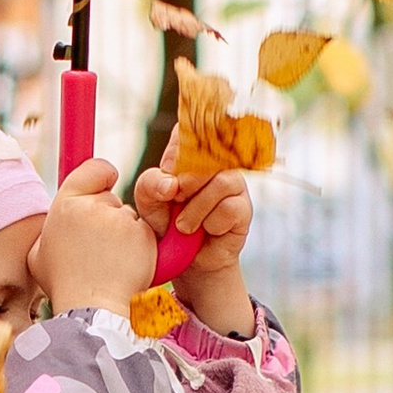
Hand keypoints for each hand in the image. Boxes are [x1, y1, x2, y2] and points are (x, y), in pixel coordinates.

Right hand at [32, 157, 156, 316]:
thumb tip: (58, 219)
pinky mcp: (142, 235)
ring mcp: (120, 220)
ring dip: (124, 234)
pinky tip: (126, 265)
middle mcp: (92, 207)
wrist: (92, 308)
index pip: (93, 169)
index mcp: (64, 206)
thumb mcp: (39, 254)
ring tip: (109, 262)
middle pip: (110, 199)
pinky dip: (139, 247)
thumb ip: (50, 229)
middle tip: (98, 248)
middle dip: (108, 217)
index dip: (102, 175)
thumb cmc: (64, 284)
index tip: (107, 182)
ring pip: (128, 218)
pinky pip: (144, 233)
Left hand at [137, 137, 256, 336]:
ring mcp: (233, 184)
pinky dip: (211, 224)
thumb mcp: (149, 204)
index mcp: (189, 156)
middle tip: (175, 201)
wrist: (185, 263)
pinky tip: (207, 231)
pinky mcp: (244, 208)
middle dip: (186, 182)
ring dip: (196, 210)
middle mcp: (215, 164)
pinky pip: (229, 208)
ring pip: (219, 183)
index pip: (192, 129)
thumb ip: (150, 185)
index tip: (174, 159)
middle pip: (207, 156)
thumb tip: (172, 183)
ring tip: (185, 227)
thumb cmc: (166, 226)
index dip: (185, 137)